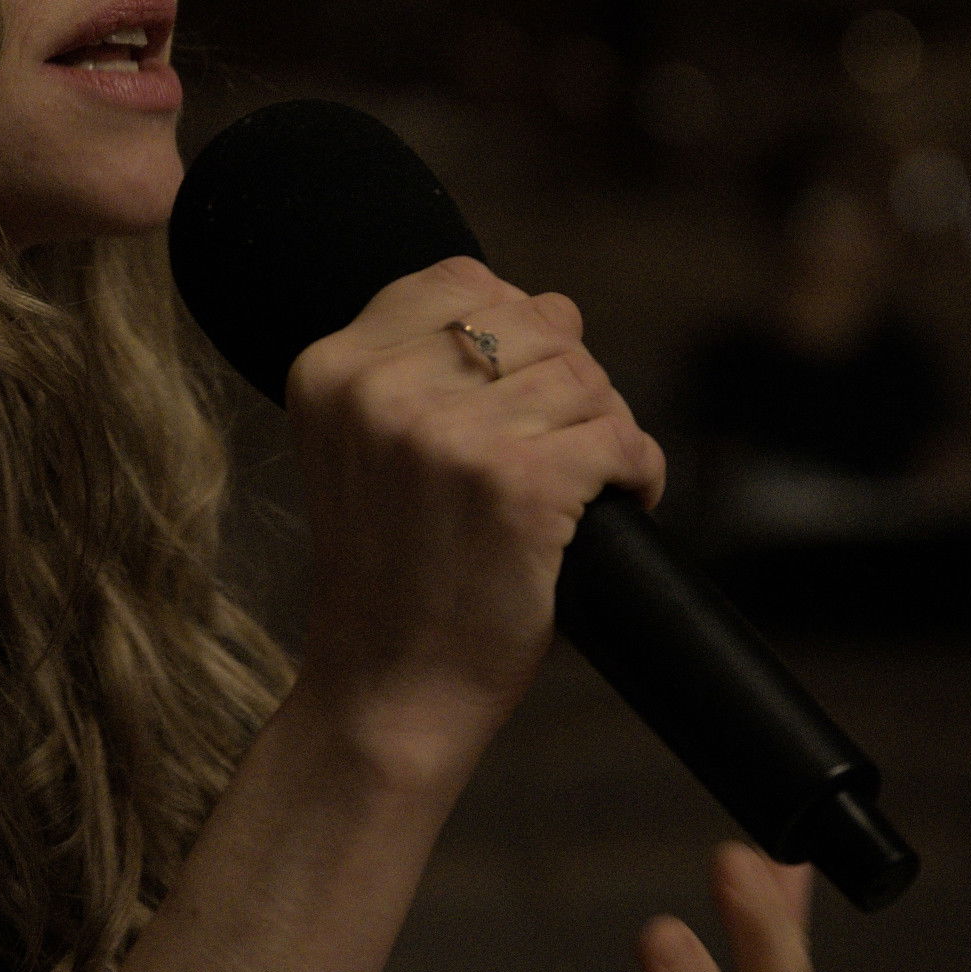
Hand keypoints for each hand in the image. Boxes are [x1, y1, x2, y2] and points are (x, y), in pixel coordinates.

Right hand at [284, 255, 665, 753]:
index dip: (513, 324)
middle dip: (568, 376)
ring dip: (606, 424)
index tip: (520, 389)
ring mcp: (451, 436)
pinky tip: (624, 500)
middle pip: (532, 319)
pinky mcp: (521, 485)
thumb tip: (559, 307)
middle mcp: (381, 391)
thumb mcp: (369, 451)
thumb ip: (433, 369)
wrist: (387, 693)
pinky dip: (639, 469)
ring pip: (584, 375)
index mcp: (331, 371)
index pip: (457, 278)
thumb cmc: (391, 577)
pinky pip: (621, 436)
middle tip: (568, 443)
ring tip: (592, 479)